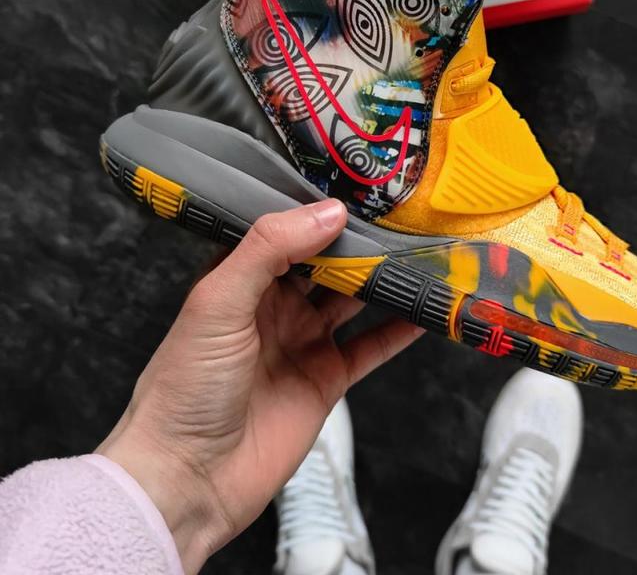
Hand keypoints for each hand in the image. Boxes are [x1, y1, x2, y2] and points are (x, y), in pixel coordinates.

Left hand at [97, 199, 422, 572]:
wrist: (189, 479)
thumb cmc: (185, 387)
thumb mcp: (219, 302)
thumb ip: (270, 249)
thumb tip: (327, 212)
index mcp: (241, 279)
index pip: (285, 231)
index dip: (316, 209)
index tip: (357, 186)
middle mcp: (275, 305)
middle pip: (327, 262)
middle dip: (358, 240)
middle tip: (399, 215)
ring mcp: (304, 341)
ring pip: (354, 299)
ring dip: (384, 279)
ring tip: (420, 252)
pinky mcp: (327, 378)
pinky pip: (371, 346)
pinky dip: (399, 330)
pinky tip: (423, 310)